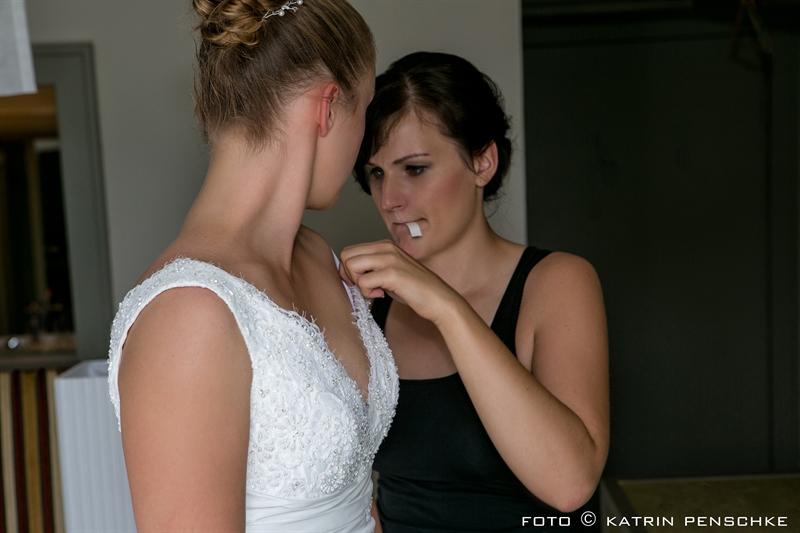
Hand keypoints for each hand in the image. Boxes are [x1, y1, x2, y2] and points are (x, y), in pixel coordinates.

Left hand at [339, 240, 462, 324]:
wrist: (439, 299)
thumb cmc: (414, 289)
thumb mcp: (390, 272)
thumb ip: (372, 268)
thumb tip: (348, 273)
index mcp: (385, 246)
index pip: (350, 251)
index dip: (348, 269)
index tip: (361, 282)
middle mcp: (386, 248)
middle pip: (346, 255)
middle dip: (350, 275)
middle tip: (365, 287)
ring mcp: (389, 259)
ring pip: (351, 265)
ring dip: (358, 283)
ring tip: (374, 290)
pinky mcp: (392, 273)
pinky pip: (363, 281)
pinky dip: (367, 292)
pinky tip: (381, 294)